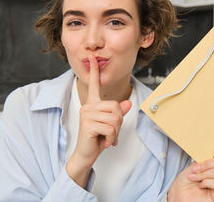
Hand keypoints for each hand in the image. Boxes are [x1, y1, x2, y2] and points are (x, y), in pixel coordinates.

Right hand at [66, 55, 131, 186]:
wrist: (85, 154)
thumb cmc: (97, 139)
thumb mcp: (111, 125)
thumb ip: (118, 113)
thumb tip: (128, 103)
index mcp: (93, 104)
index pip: (93, 85)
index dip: (94, 71)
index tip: (93, 58)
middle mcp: (88, 106)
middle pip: (116, 107)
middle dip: (119, 123)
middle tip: (110, 132)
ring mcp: (87, 114)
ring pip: (115, 118)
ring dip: (115, 132)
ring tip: (106, 137)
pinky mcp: (88, 124)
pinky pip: (111, 128)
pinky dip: (112, 138)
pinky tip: (104, 142)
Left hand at [168, 147, 213, 201]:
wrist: (179, 197)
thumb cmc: (184, 185)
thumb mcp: (192, 167)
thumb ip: (202, 160)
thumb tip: (210, 153)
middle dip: (207, 163)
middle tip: (196, 168)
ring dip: (203, 174)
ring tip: (194, 178)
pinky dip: (205, 182)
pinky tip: (200, 185)